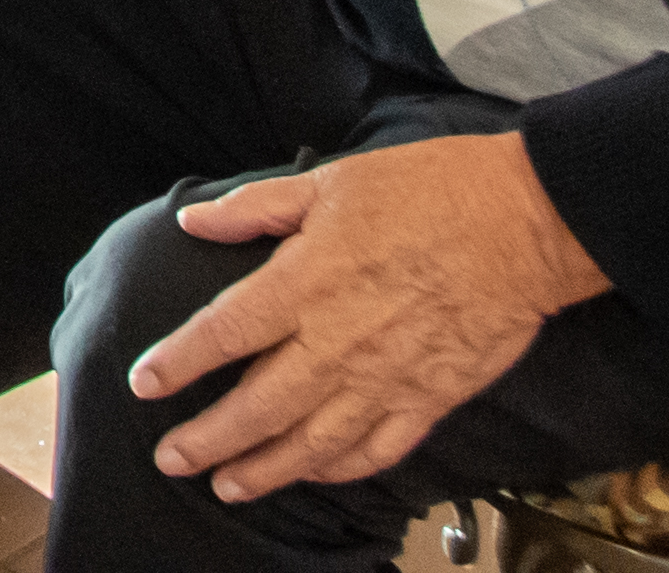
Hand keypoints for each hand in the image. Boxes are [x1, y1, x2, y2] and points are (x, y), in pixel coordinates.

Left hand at [127, 134, 610, 505]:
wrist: (525, 222)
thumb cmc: (430, 191)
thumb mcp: (330, 182)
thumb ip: (256, 209)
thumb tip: (195, 221)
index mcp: (305, 282)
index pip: (224, 334)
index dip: (178, 363)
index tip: (142, 385)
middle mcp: (338, 341)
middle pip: (258, 406)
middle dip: (208, 439)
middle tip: (170, 459)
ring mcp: (387, 377)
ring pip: (313, 442)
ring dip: (266, 469)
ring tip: (228, 486)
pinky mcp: (432, 398)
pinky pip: (378, 448)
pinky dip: (341, 468)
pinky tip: (316, 473)